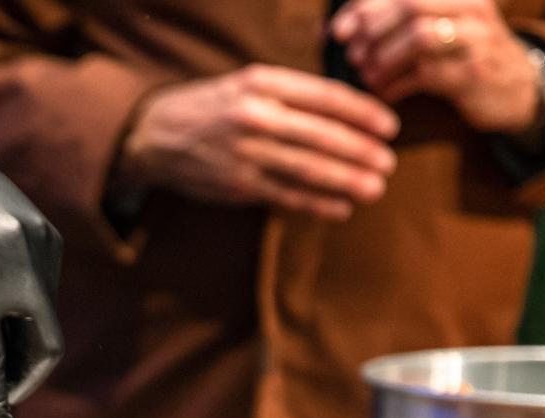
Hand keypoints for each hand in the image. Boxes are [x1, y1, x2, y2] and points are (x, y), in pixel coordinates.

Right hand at [115, 66, 398, 220]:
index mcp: (263, 83)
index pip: (325, 97)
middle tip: (389, 162)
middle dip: (361, 151)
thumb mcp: (248, 84)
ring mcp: (246, 153)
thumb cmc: (212, 108)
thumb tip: (345, 110)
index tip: (388, 126)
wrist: (155, 133)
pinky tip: (341, 208)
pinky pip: (285, 195)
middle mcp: (255, 116)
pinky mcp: (237, 184)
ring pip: (308, 168)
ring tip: (376, 187)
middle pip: (322, 135)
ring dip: (347, 180)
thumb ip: (292, 95)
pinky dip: (316, 203)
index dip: (363, 113)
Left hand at [332, 0, 541, 134]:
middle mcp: (470, 6)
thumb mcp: (435, 29)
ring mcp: (476, 37)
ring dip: (384, 57)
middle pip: (410, 5)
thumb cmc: (462, 56)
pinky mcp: (474, 72)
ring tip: (368, 75)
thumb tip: (328, 31)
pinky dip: (396, 84)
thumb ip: (391, 23)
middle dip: (372, 30)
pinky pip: (426, 73)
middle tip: (353, 55)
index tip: (337, 32)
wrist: (517, 88)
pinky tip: (384, 93)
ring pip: (419, 35)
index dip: (363, 7)